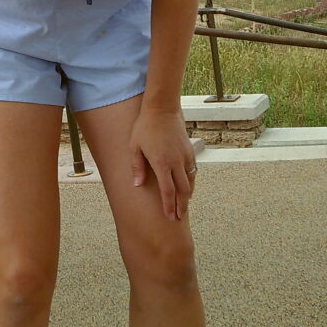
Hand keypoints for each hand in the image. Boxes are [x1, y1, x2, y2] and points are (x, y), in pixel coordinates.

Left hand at [130, 106, 197, 220]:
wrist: (162, 109)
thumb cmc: (145, 127)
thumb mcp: (134, 147)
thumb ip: (137, 167)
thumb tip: (138, 185)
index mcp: (161, 163)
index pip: (168, 192)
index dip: (169, 206)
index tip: (170, 217)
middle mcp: (176, 162)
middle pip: (183, 191)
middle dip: (181, 206)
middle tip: (179, 218)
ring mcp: (185, 156)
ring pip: (190, 181)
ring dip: (187, 195)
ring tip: (184, 206)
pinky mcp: (190, 150)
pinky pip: (192, 170)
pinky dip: (191, 181)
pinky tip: (187, 186)